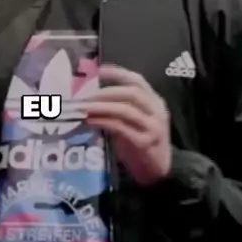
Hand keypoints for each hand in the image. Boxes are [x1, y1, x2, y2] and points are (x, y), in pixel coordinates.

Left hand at [83, 65, 170, 185]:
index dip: (119, 73)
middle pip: (132, 93)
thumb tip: (91, 96)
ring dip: (101, 107)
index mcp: (155, 102)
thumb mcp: (135, 121)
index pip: (138, 80)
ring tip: (84, 108)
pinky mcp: (145, 143)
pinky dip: (104, 122)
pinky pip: (121, 128)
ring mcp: (153, 127)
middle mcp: (157, 111)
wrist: (157, 170)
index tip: (99, 71)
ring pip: (125, 110)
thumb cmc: (141, 143)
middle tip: (86, 96)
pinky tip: (90, 121)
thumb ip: (121, 107)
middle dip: (106, 92)